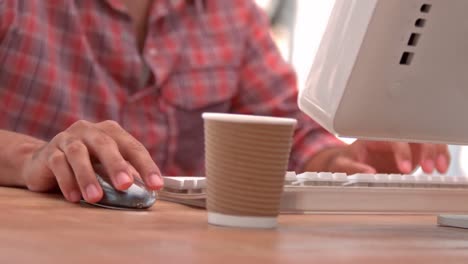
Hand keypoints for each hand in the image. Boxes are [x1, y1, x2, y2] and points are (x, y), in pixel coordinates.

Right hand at [20, 120, 162, 202]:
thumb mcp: (108, 167)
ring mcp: (68, 138)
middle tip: (125, 185)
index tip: (156, 185)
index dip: (146, 166)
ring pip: (78, 154)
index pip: (133, 147)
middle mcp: (90, 130)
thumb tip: (150, 191)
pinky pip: (58, 164)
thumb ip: (127, 174)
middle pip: (105, 144)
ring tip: (95, 198)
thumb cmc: (87, 165)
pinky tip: (74, 197)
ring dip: (87, 176)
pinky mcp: (49, 152)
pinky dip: (67, 181)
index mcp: (111, 132)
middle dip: (116, 165)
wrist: (44, 162)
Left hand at [305, 140, 450, 173]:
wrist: (349, 162)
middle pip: (414, 135)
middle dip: (424, 150)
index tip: (404, 169)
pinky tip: (440, 167)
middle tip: (428, 169)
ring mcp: (404, 143)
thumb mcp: (342, 164)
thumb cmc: (346, 160)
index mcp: (375, 135)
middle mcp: (391, 136)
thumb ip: (353, 168)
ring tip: (437, 169)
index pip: (393, 138)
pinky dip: (438, 156)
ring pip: (425, 139)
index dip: (401, 152)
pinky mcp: (412, 151)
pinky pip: (429, 149)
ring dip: (435, 152)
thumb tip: (368, 172)